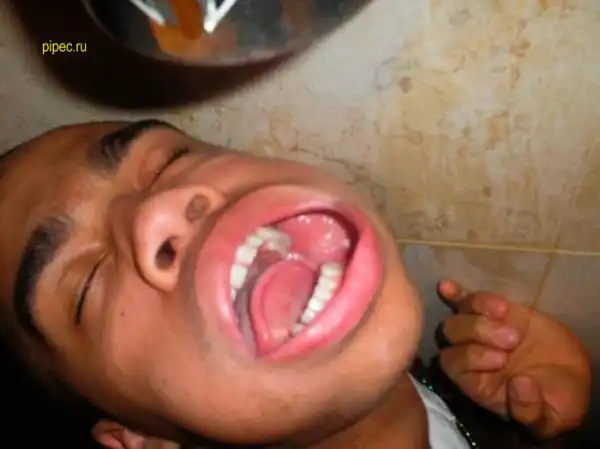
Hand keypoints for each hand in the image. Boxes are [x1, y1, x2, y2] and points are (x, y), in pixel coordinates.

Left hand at [437, 280, 591, 439]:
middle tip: (512, 339)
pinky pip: (463, 300)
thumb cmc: (554, 400)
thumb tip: (519, 386)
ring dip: (478, 311)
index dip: (472, 359)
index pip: (456, 367)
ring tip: (506, 312)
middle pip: (451, 337)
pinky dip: (455, 293)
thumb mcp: (549, 417)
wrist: (568, 374)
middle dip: (478, 332)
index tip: (502, 359)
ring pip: (459, 315)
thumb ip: (531, 412)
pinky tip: (447, 286)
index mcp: (475, 383)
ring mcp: (476, 330)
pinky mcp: (488, 311)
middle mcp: (468, 355)